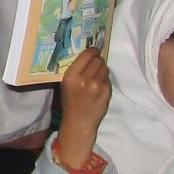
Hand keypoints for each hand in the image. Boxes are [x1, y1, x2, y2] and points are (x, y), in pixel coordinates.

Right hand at [55, 46, 110, 168]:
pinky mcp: (107, 91)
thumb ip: (76, 71)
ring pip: (105, 68)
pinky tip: (99, 87)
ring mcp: (97, 85)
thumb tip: (90, 57)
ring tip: (96, 77)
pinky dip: (105, 80)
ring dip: (102, 70)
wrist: (79, 121)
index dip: (92, 51)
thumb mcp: (66, 85)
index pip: (86, 55)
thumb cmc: (70, 103)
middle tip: (95, 65)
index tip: (94, 51)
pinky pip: (108, 79)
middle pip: (98, 60)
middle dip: (97, 61)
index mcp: (71, 76)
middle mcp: (84, 79)